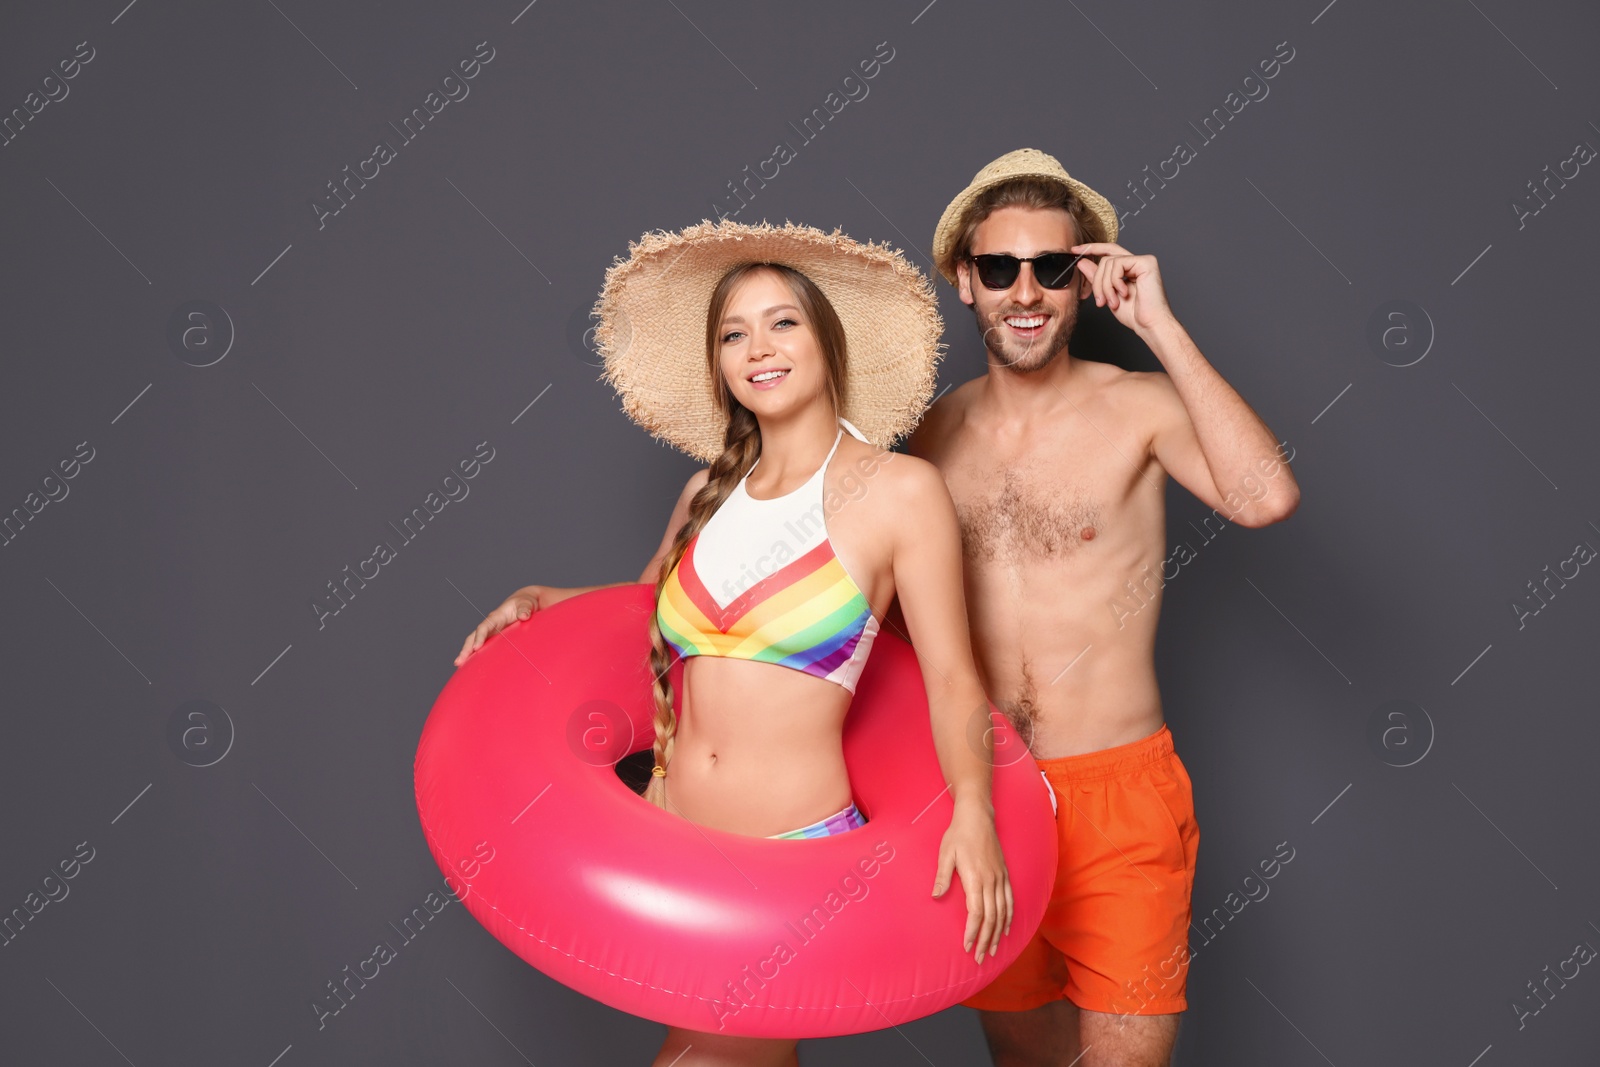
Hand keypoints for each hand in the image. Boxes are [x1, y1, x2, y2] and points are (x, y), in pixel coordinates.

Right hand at [454, 586, 545, 665]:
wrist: (525, 604)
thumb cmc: (525, 603)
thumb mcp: (526, 603)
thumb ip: (525, 609)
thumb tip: (524, 616)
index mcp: (496, 617)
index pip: (484, 627)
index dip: (479, 637)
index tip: (476, 648)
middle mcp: (490, 625)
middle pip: (474, 636)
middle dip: (466, 649)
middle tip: (459, 661)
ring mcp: (491, 632)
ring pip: (475, 643)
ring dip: (467, 654)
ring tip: (459, 665)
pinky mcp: (495, 638)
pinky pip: (484, 647)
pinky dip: (477, 655)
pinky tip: (473, 666)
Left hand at [932, 796, 1013, 963]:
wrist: (977, 816)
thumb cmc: (958, 834)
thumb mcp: (945, 854)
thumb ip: (943, 877)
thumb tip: (936, 896)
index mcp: (975, 878)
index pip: (976, 913)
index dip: (972, 932)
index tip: (967, 946)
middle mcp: (991, 881)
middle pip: (991, 918)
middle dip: (985, 940)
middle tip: (979, 958)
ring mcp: (1000, 878)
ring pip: (1003, 912)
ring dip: (998, 933)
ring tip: (992, 950)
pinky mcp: (1005, 874)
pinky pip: (1010, 900)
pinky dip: (1009, 917)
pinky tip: (1005, 929)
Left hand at [1072, 241, 1173, 334]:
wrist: (1149, 324)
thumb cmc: (1134, 314)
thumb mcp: (1108, 294)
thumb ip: (1097, 278)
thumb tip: (1082, 262)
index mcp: (1129, 268)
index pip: (1108, 252)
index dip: (1091, 248)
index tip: (1074, 250)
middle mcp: (1136, 262)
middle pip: (1105, 259)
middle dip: (1097, 281)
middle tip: (1099, 301)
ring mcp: (1142, 260)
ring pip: (1108, 262)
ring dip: (1105, 286)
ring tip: (1113, 302)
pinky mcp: (1146, 262)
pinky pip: (1118, 264)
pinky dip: (1114, 281)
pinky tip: (1123, 293)